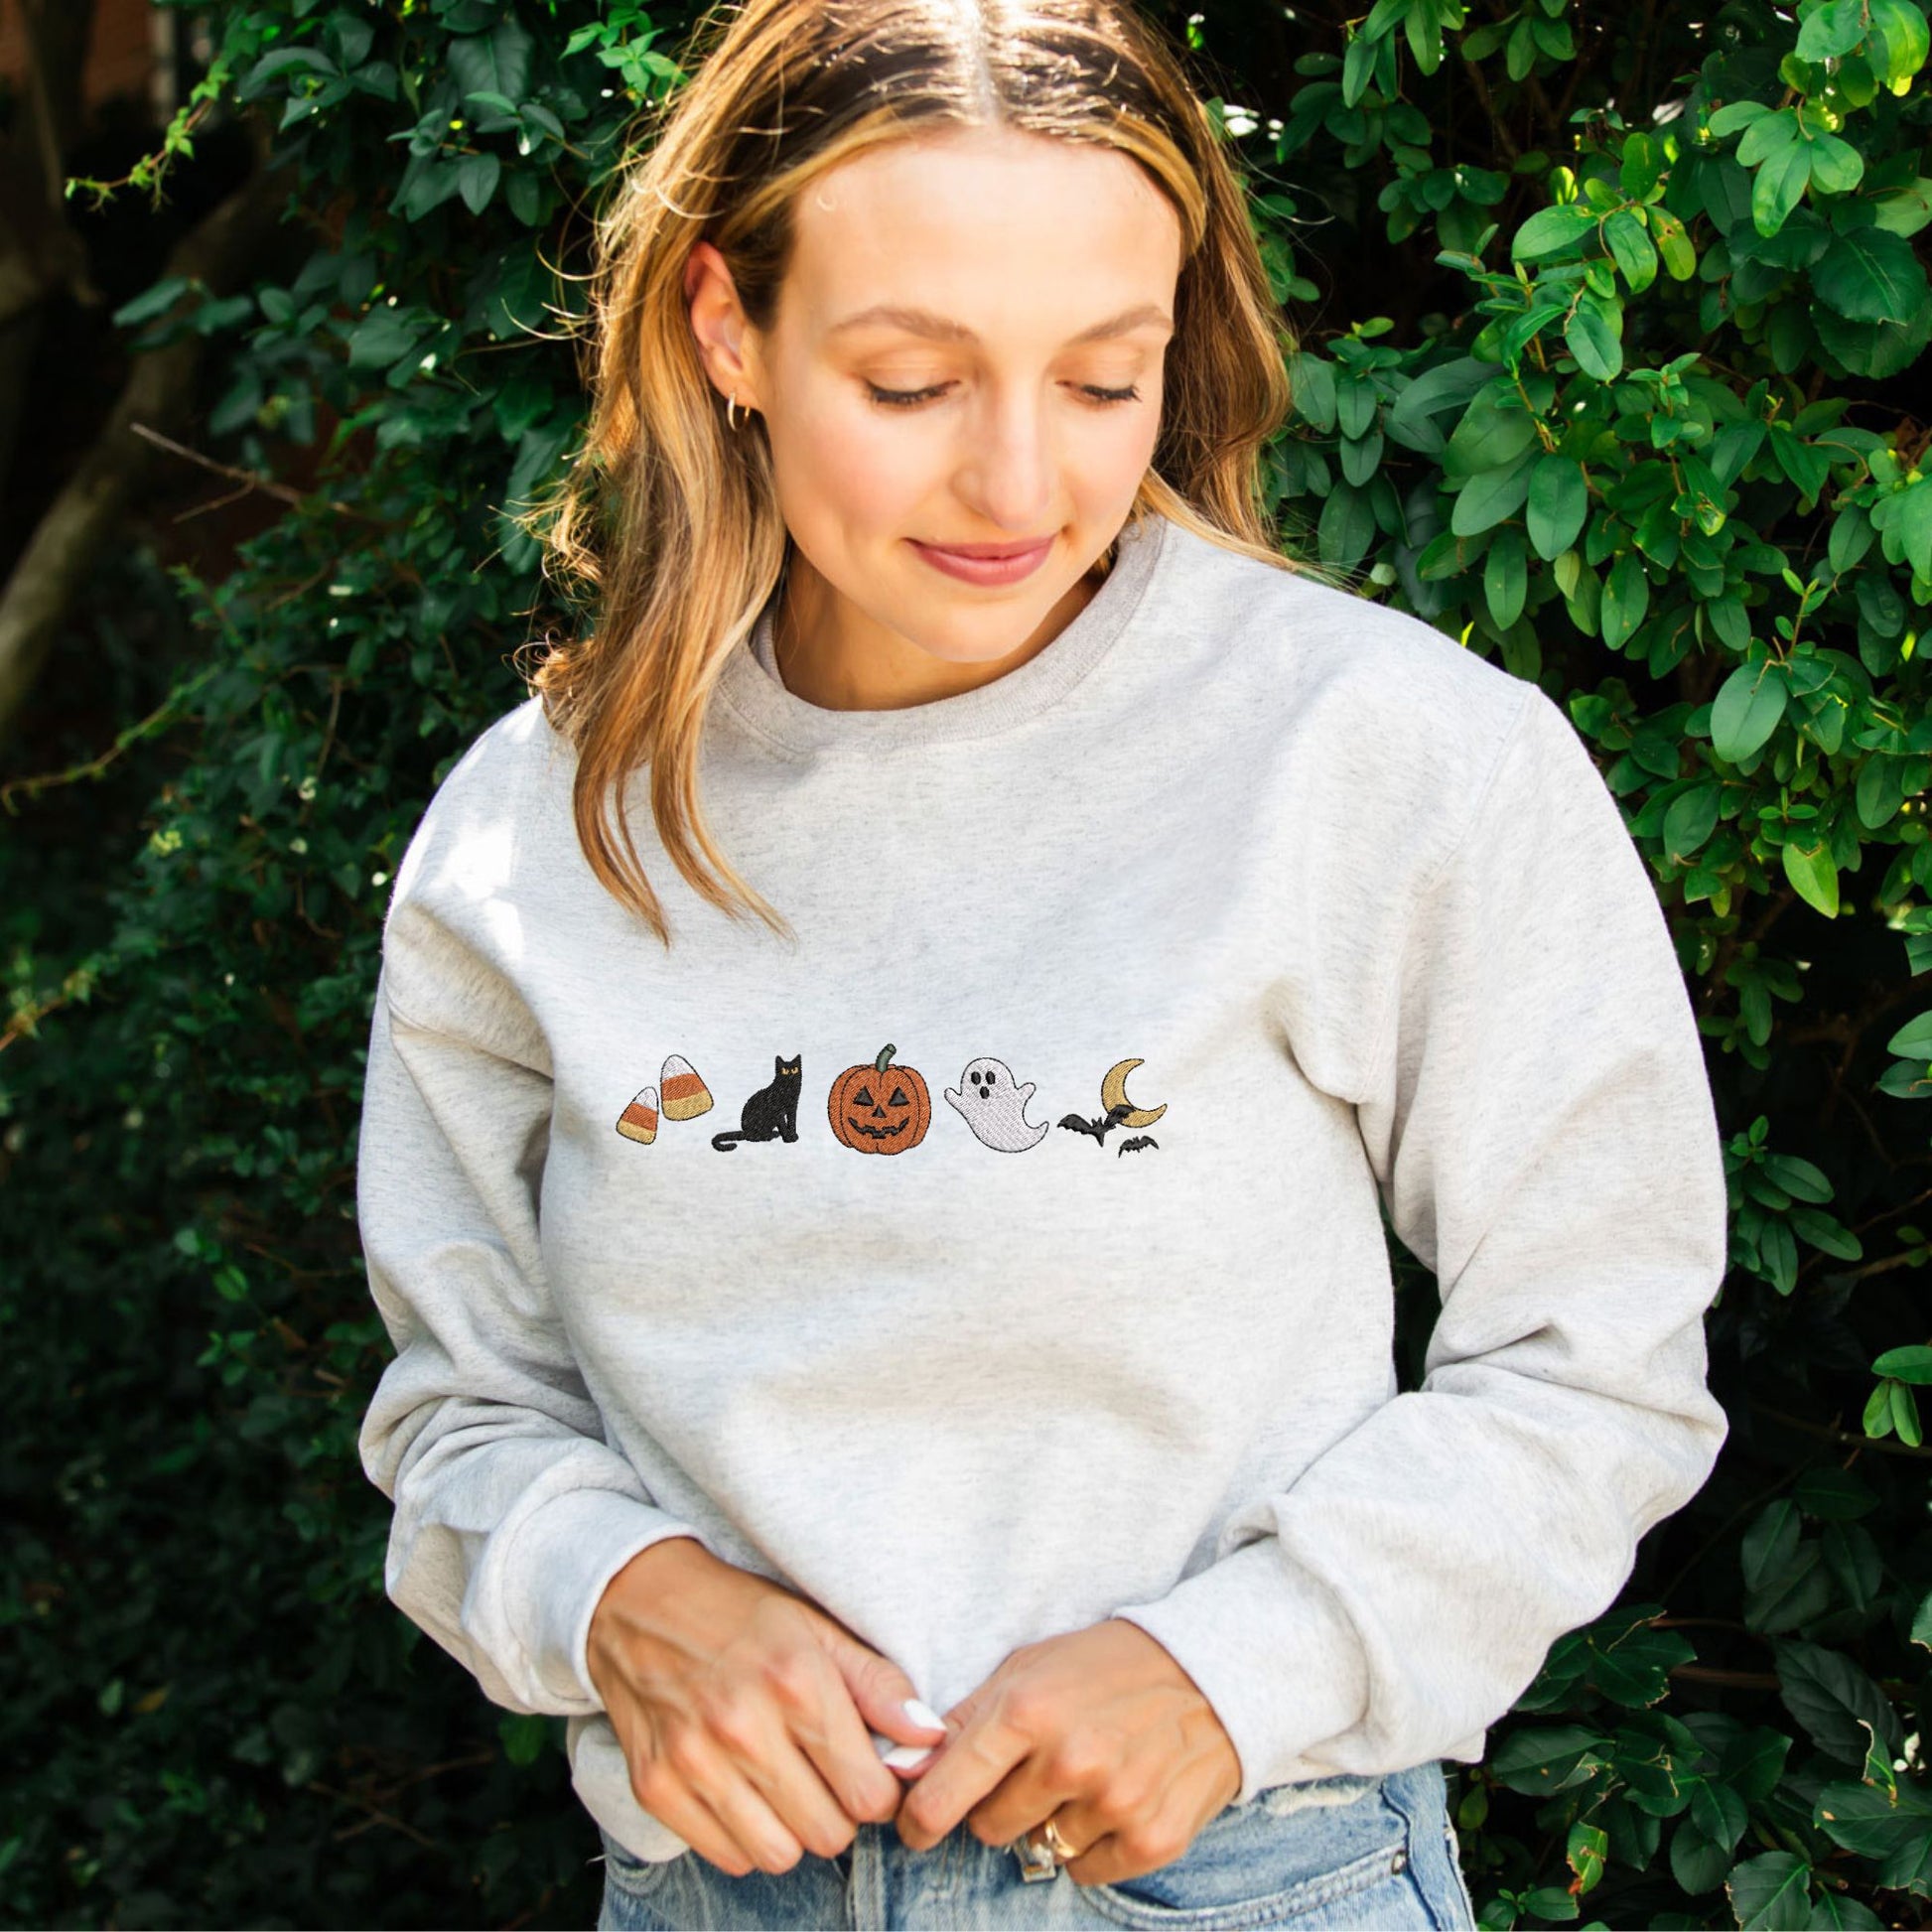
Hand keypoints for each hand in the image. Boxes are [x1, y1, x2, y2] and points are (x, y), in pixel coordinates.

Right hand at [586, 1536, 948, 1876]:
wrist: (634, 1601)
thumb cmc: (739, 1615)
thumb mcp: (817, 1628)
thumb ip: (879, 1685)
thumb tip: (930, 1738)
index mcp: (797, 1681)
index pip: (870, 1794)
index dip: (879, 1790)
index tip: (867, 1771)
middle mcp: (744, 1727)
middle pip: (829, 1834)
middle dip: (838, 1811)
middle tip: (823, 1775)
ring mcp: (694, 1762)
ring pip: (779, 1856)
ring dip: (792, 1831)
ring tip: (783, 1784)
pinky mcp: (656, 1787)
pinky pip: (727, 1857)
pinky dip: (743, 1836)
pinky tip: (742, 1790)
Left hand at [892, 1619, 1242, 1887]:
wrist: (1209, 1673)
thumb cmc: (1106, 1665)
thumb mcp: (1029, 1665)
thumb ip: (966, 1717)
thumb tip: (903, 1765)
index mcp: (1027, 1710)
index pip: (943, 1794)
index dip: (918, 1818)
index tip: (913, 1826)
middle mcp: (1068, 1759)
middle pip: (988, 1827)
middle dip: (996, 1806)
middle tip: (1029, 1772)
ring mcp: (1113, 1803)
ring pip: (1038, 1847)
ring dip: (1049, 1821)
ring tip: (1082, 1775)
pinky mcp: (1152, 1838)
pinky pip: (1085, 1869)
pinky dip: (1090, 1845)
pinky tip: (1111, 1800)